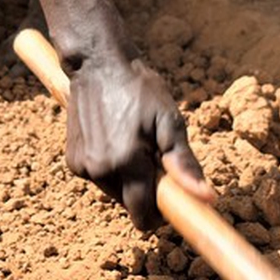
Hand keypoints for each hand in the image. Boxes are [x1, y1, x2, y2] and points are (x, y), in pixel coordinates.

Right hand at [64, 56, 214, 229]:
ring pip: (115, 192)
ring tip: (132, 143)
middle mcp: (100, 170)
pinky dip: (110, 168)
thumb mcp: (169, 120)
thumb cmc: (138, 88)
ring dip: (127, 179)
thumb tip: (207, 197)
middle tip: (152, 155)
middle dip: (145, 190)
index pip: (144, 216)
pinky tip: (113, 140)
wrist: (97, 63)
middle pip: (130, 204)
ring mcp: (82, 166)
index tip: (170, 195)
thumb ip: (184, 163)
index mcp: (126, 163)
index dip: (161, 213)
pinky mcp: (72, 160)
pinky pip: (99, 178)